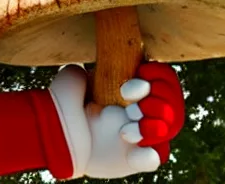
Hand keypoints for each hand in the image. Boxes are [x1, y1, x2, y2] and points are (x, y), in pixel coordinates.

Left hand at [49, 63, 184, 179]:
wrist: (52, 136)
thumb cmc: (63, 103)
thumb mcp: (74, 79)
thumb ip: (88, 68)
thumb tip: (93, 67)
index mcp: (132, 87)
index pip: (164, 78)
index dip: (159, 76)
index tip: (141, 76)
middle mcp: (140, 109)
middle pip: (172, 104)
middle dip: (161, 102)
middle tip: (137, 106)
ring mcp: (138, 134)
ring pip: (168, 129)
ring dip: (154, 127)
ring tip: (126, 131)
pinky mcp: (131, 158)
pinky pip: (155, 158)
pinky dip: (149, 155)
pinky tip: (131, 152)